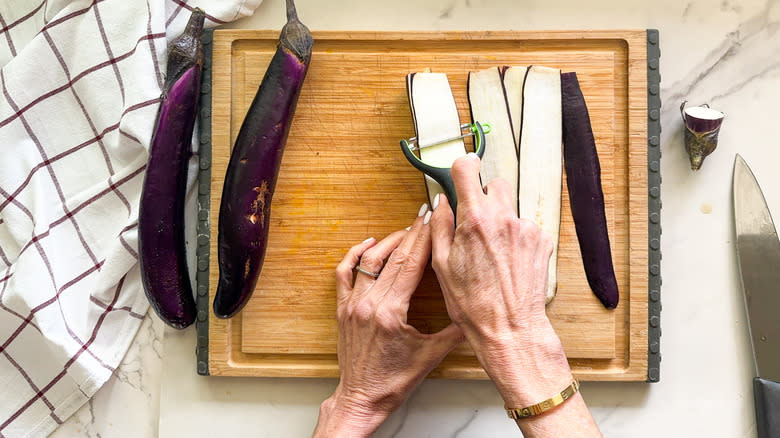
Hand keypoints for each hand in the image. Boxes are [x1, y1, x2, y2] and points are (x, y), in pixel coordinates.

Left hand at [313, 205, 462, 437]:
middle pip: (393, 258)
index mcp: (391, 313)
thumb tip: (476, 311)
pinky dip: (354, 254)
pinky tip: (368, 243)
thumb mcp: (431, 355)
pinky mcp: (342, 308)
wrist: (362, 398)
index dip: (424, 240)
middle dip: (412, 234)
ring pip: (369, 261)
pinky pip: (344, 273)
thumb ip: (455, 331)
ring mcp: (352, 304)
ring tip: (407, 229)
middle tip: (426, 216)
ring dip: (389, 241)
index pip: (411, 266)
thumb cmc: (394, 381)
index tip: (435, 221)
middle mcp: (369, 304)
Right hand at [429, 153, 571, 407]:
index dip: (462, 168)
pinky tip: (509, 262)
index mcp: (474, 219)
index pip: (467, 169)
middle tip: (475, 224)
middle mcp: (503, 217)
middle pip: (494, 185)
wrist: (510, 329)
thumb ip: (440, 226)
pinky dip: (516, 237)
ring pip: (511, 208)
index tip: (461, 172)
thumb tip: (440, 202)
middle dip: (484, 198)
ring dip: (501, 220)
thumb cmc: (472, 303)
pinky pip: (526, 227)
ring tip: (493, 252)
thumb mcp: (442, 265)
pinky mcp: (541, 241)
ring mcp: (526, 228)